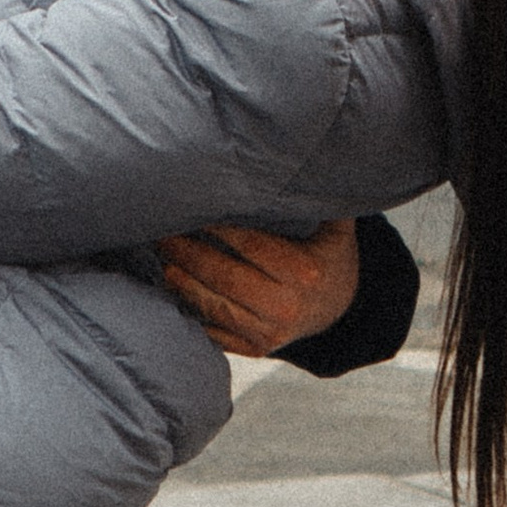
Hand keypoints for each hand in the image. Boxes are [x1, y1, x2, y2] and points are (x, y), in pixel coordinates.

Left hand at [158, 217, 360, 358]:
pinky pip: (217, 332)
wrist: (343, 311)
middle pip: (224, 277)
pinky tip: (175, 293)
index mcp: (303, 272)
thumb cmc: (330, 258)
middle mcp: (285, 305)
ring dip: (183, 284)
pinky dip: (193, 313)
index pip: (250, 244)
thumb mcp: (336, 228)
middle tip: (163, 235)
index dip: (218, 227)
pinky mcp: (257, 348)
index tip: (193, 211)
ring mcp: (269, 332)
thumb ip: (319, 197)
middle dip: (188, 255)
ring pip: (215, 307)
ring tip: (163, 261)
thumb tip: (304, 159)